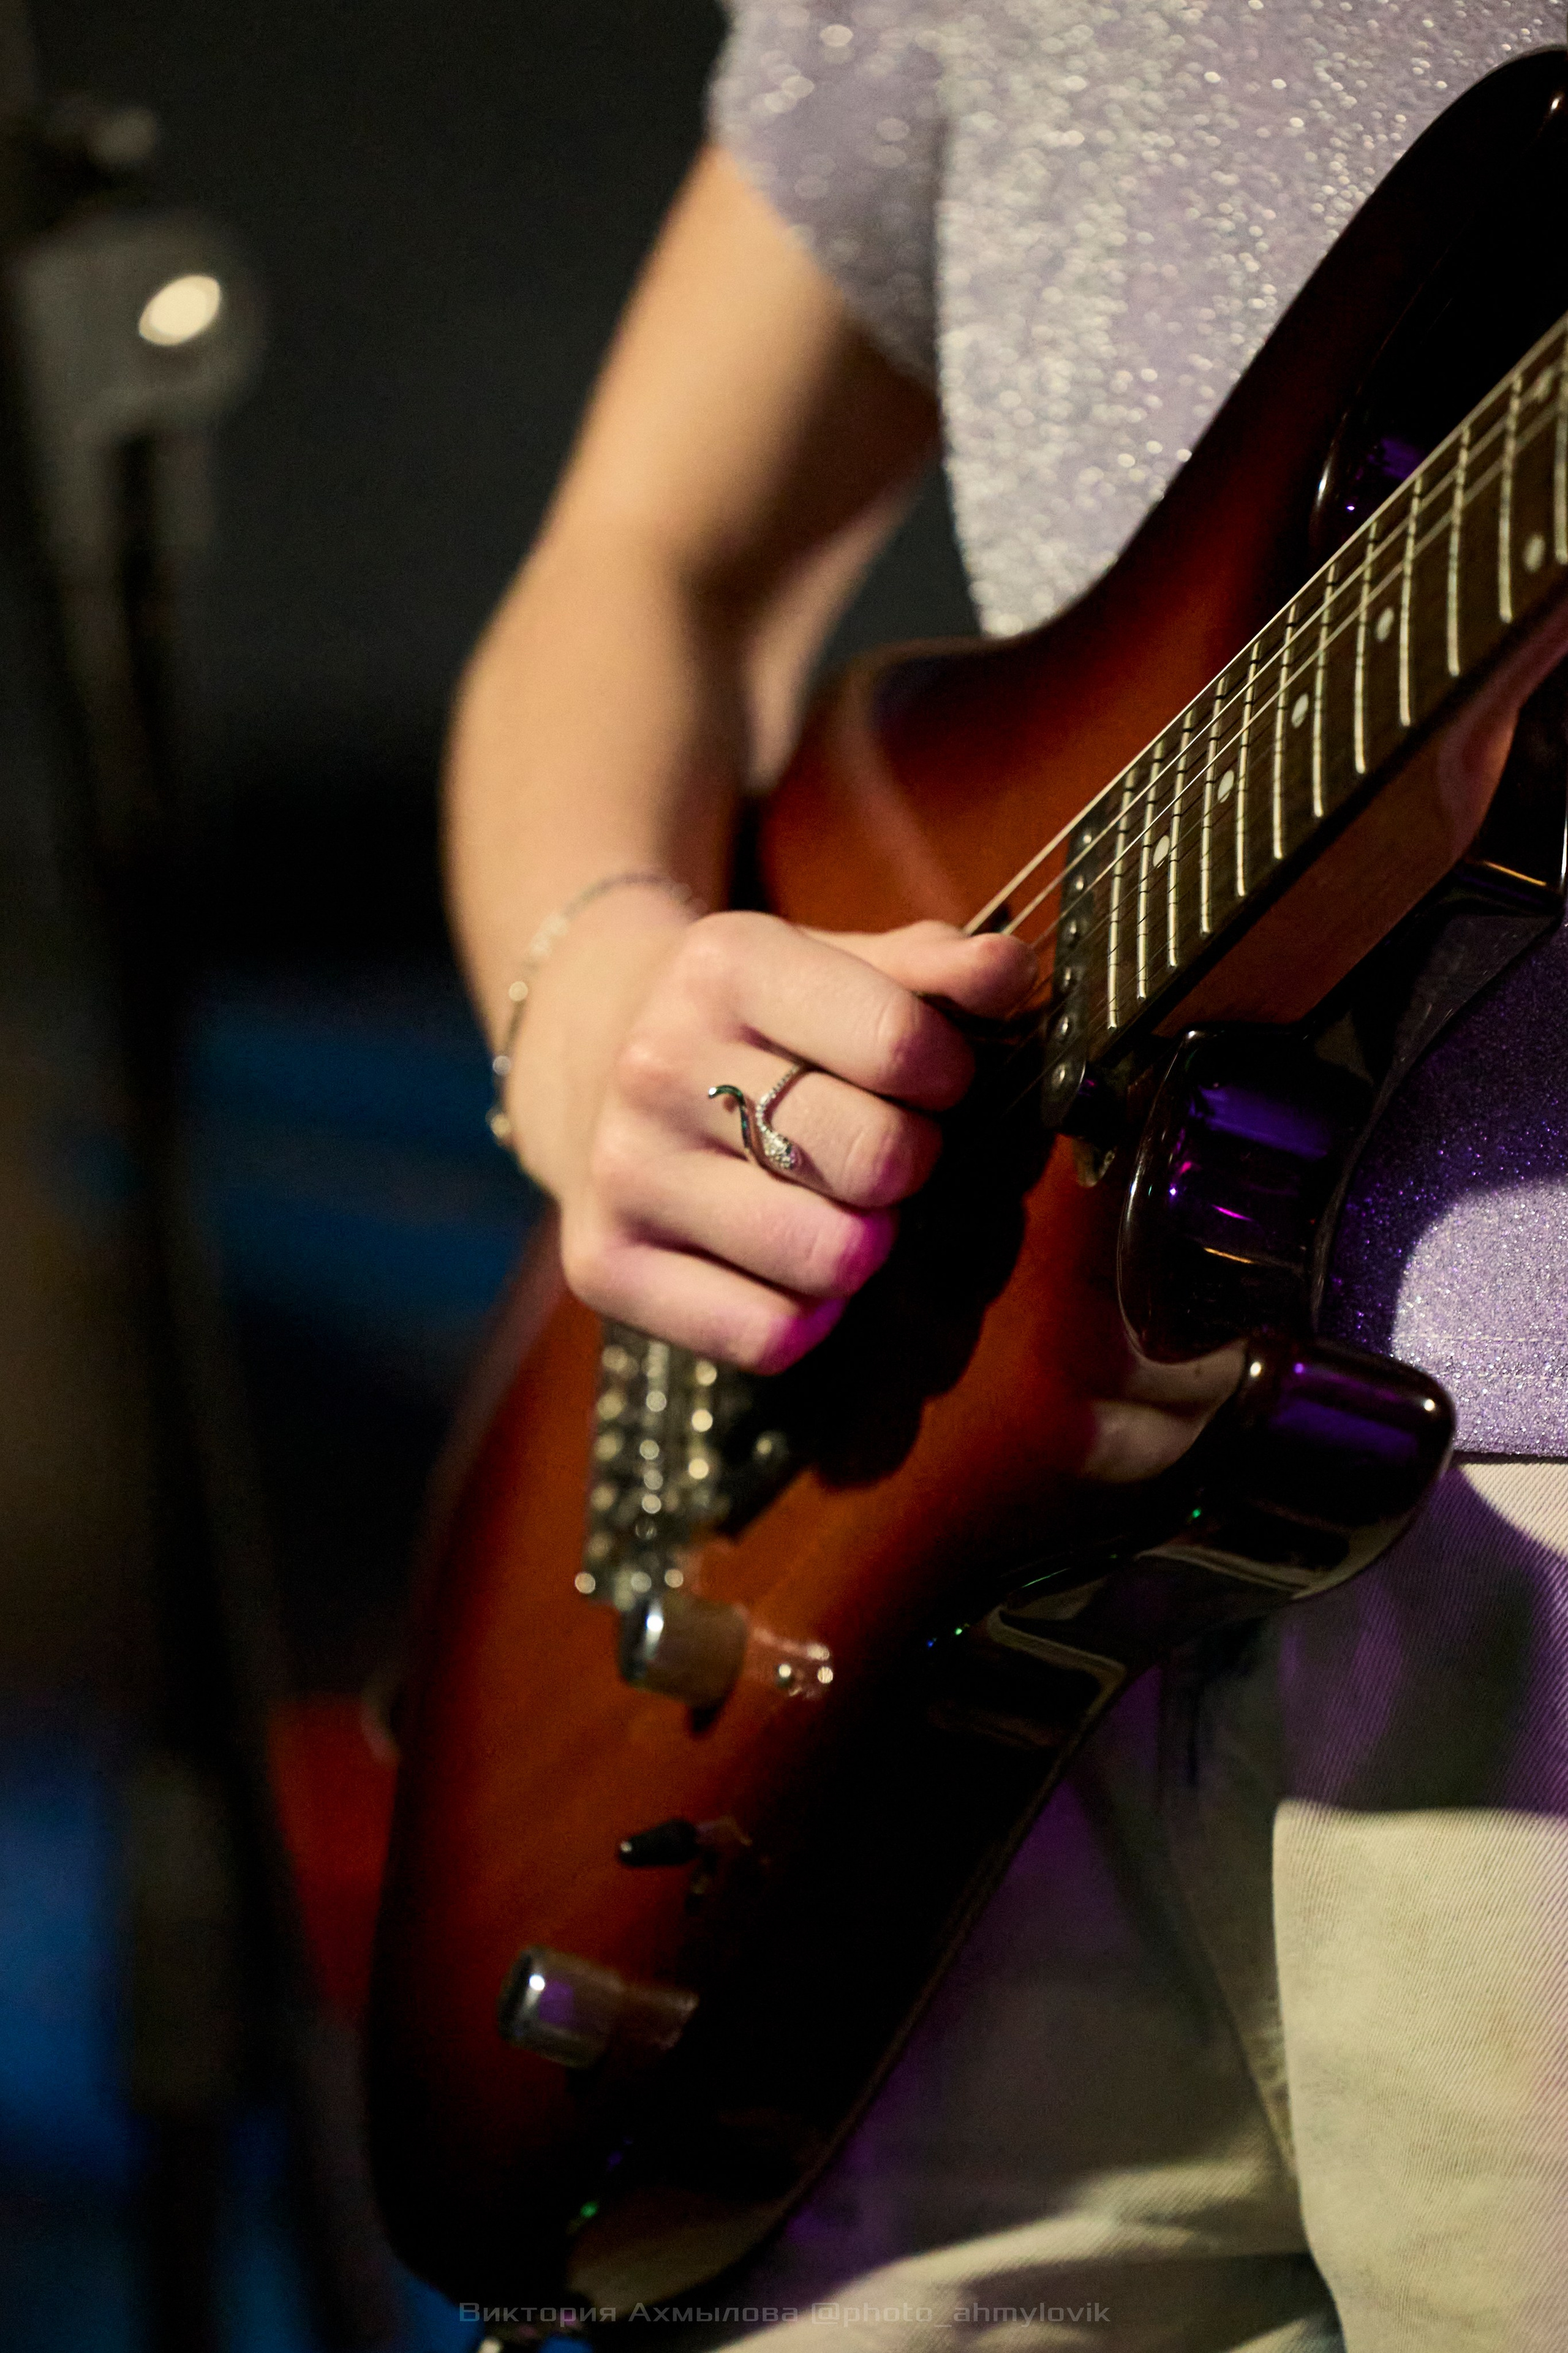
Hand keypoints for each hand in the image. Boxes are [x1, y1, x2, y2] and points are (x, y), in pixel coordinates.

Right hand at [508, 908, 1036, 1372]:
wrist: (589, 1050)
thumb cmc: (748, 1018)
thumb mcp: (829, 964)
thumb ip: (930, 969)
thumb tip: (1013, 973)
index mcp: (727, 966)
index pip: (903, 1045)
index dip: (951, 1076)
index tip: (932, 1081)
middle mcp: (658, 1065)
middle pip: (877, 1159)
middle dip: (910, 1164)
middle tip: (882, 1152)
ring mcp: (624, 1170)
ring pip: (832, 1258)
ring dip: (865, 1244)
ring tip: (836, 1207)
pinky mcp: (602, 1263)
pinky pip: (767, 1335)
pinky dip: (807, 1317)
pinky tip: (791, 1270)